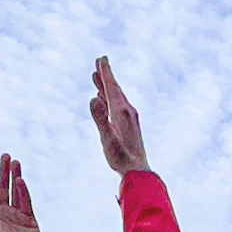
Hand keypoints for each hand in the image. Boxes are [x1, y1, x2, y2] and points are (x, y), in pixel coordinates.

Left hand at [0, 155, 42, 231]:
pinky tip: (21, 179)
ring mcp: (17, 215)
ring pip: (15, 191)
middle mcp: (4, 213)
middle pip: (3, 188)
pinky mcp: (29, 218)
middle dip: (4, 171)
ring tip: (16, 162)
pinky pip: (26, 200)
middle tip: (5, 155)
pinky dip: (24, 190)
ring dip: (15, 176)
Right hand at [90, 58, 149, 176]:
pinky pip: (117, 107)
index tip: (101, 59)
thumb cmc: (121, 157)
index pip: (112, 87)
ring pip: (116, 98)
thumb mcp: (108, 138)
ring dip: (107, 87)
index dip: (106, 73)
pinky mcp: (129, 126)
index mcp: (122, 111)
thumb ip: (100, 118)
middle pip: (115, 89)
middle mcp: (128, 112)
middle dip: (106, 76)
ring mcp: (130, 119)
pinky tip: (105, 100)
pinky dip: (110, 99)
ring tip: (98, 78)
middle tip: (99, 62)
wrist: (138, 172)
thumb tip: (93, 98)